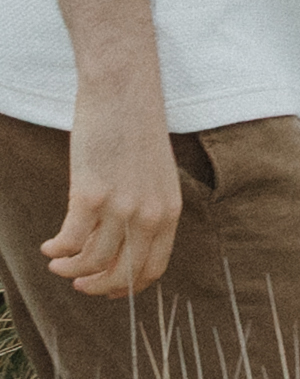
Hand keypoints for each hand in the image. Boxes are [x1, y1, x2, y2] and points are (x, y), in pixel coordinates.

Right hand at [43, 82, 182, 299]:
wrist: (123, 91)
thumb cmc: (135, 129)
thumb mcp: (155, 175)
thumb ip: (146, 208)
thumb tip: (121, 240)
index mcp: (170, 212)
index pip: (153, 267)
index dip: (128, 286)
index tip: (107, 288)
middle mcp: (150, 215)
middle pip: (124, 274)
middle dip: (97, 287)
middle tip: (78, 285)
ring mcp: (121, 206)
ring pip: (93, 262)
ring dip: (71, 271)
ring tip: (57, 264)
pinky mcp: (91, 194)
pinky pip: (71, 240)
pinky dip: (57, 250)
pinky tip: (49, 247)